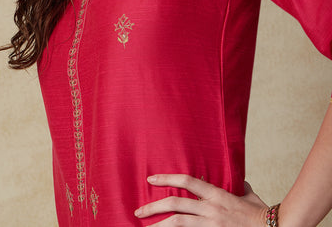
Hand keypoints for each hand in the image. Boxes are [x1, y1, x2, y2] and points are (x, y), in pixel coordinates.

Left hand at [134, 174, 267, 225]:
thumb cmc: (261, 215)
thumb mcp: (249, 196)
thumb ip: (240, 188)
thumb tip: (240, 184)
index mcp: (216, 195)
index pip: (187, 181)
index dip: (167, 178)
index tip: (151, 179)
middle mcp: (210, 209)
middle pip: (175, 205)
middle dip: (153, 207)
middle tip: (138, 210)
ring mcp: (210, 225)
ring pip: (178, 224)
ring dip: (158, 226)